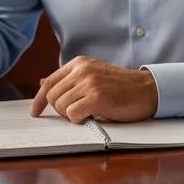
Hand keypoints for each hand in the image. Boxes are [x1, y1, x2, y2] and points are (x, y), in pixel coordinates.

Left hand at [30, 57, 158, 123]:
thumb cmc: (121, 87)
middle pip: (52, 96)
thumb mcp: (93, 77)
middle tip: (76, 113)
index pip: (49, 82)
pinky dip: (79, 120)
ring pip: (61, 107)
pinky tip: (91, 116)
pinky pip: (73, 114)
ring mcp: (89, 82)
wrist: (147, 89)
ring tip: (87, 113)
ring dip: (71, 115)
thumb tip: (42, 83)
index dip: (39, 100)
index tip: (36, 112)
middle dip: (59, 110)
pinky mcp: (97, 97)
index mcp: (79, 63)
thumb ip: (69, 80)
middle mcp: (82, 70)